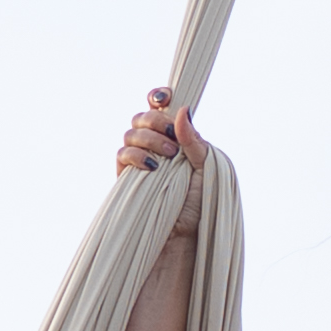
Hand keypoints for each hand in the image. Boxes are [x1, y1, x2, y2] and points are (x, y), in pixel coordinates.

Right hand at [117, 85, 200, 235]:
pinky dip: (137, 156)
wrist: (186, 234)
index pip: (160, 107)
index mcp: (175, 137)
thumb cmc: (200, 202)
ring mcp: (140, 159)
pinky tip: (152, 166)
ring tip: (170, 157)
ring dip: (150, 139)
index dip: (158, 96)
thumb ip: (194, 140)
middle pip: (142, 116)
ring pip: (131, 133)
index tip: (164, 97)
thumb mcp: (207, 168)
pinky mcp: (127, 176)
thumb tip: (182, 110)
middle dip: (156, 120)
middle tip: (173, 140)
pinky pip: (123, 155)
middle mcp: (155, 144)